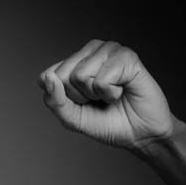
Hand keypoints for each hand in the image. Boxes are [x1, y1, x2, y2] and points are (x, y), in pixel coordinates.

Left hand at [38, 40, 175, 149]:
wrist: (139, 134)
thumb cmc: (107, 123)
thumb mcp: (71, 118)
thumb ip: (54, 100)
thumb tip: (48, 78)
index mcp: (73, 62)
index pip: (46, 77)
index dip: (62, 99)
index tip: (82, 103)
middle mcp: (90, 51)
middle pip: (62, 76)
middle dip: (78, 96)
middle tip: (98, 100)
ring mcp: (109, 50)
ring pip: (80, 75)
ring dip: (96, 94)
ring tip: (111, 94)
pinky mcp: (127, 56)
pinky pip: (102, 80)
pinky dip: (111, 94)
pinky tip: (122, 91)